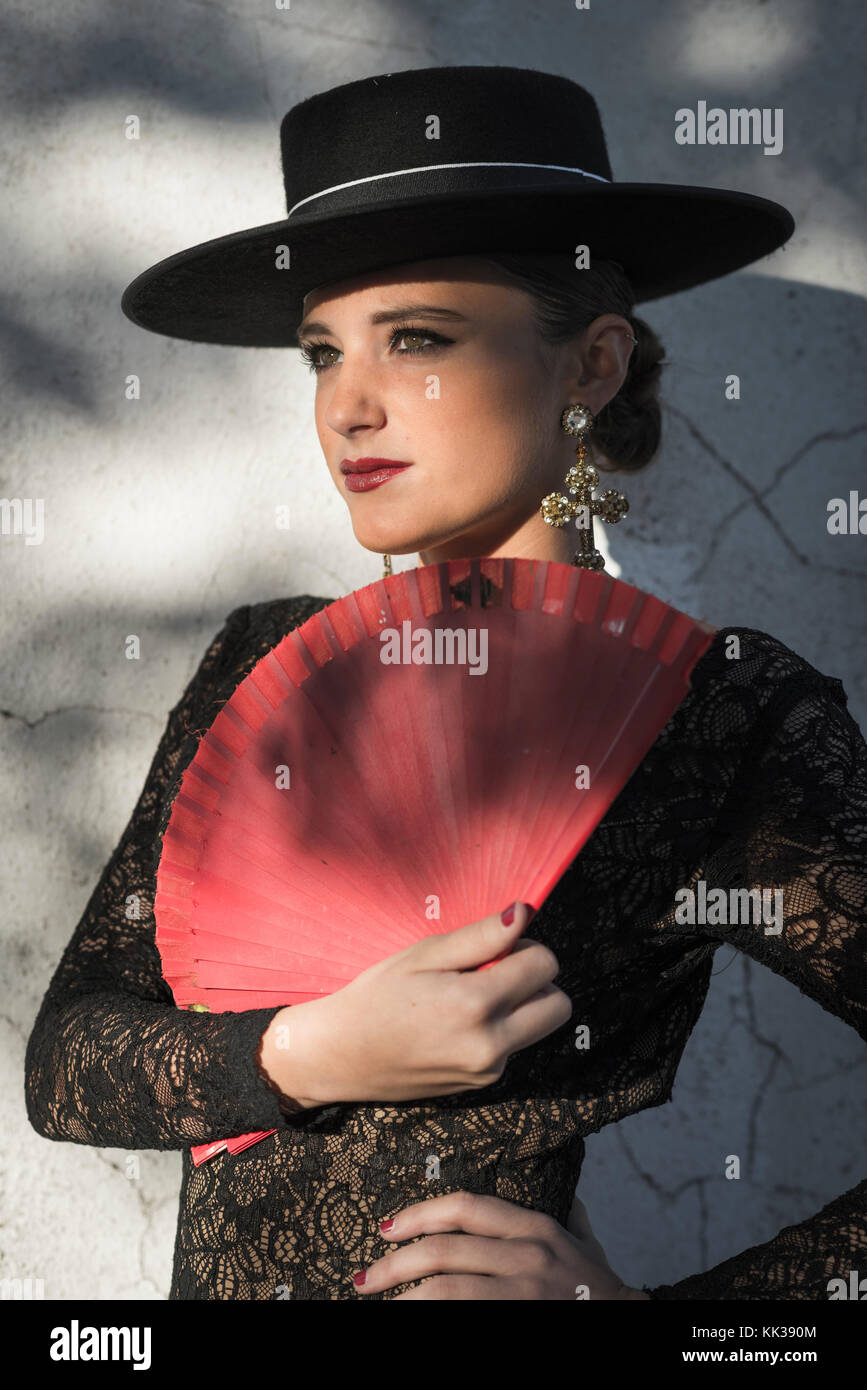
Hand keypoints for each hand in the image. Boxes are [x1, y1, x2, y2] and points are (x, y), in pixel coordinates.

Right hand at [259, 902, 571, 1108]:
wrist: (340, 1056)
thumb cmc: (377, 996)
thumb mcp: (424, 955)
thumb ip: (481, 936)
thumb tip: (525, 913)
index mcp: (476, 1005)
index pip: (545, 965)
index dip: (527, 946)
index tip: (497, 945)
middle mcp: (491, 1044)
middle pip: (559, 1005)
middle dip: (538, 980)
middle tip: (494, 970)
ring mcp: (488, 1070)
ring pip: (539, 1027)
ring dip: (521, 1006)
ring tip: (471, 996)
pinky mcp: (481, 1085)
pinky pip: (513, 1047)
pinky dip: (501, 1029)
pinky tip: (457, 1022)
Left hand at [351, 1190, 649, 1299]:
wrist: (630, 1326)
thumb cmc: (598, 1289)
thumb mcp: (581, 1241)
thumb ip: (562, 1213)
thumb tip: (555, 1189)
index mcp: (533, 1227)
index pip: (462, 1208)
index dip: (417, 1215)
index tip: (386, 1228)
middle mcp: (527, 1256)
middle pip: (442, 1251)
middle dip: (393, 1264)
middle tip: (365, 1278)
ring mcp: (523, 1294)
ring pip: (444, 1291)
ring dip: (403, 1297)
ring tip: (381, 1302)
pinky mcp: (519, 1323)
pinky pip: (460, 1318)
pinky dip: (429, 1317)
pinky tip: (411, 1318)